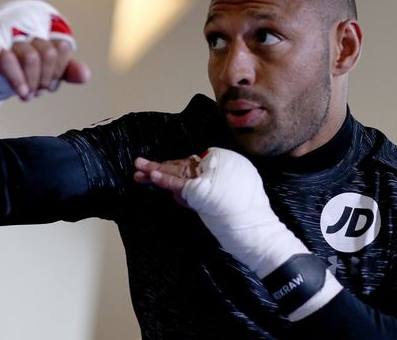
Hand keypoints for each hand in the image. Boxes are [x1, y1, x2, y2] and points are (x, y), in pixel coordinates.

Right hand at [0, 0, 89, 127]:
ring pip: (33, 56)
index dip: (59, 70)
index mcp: (40, 32)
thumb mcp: (43, 72)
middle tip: (38, 91)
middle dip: (46, 78)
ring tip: (27, 94)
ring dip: (33, 82)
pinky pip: (8, 60)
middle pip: (50, 53)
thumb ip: (65, 71)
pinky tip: (22, 93)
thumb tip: (84, 75)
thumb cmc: (14, 71)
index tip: (49, 83)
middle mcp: (25, 29)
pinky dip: (18, 80)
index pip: (63, 47)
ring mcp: (7, 36)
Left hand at [136, 148, 343, 320]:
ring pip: (177, 171)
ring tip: (138, 167)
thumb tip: (180, 191)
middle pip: (182, 165)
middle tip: (139, 165)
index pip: (192, 165)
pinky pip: (179, 183)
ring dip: (155, 170)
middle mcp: (219, 164)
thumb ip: (208, 188)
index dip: (173, 170)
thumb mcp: (228, 196)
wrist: (258, 231)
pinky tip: (151, 176)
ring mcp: (210, 176)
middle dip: (160, 167)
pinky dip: (163, 180)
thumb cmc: (246, 218)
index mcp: (226, 163)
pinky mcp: (202, 190)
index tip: (157, 174)